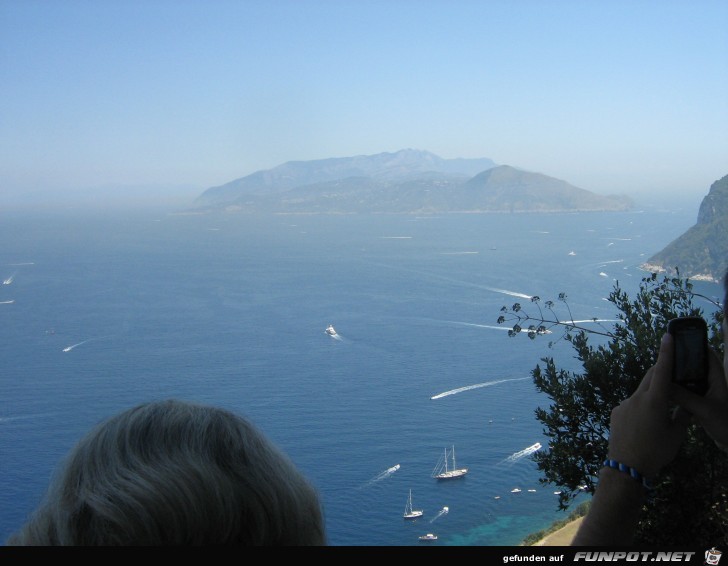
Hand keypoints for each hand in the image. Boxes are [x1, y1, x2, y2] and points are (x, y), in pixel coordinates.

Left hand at [606, 333, 688, 477]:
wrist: (626, 466)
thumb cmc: (656, 451)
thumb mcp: (676, 435)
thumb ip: (682, 416)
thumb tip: (688, 406)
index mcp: (654, 401)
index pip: (661, 371)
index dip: (666, 352)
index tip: (667, 335)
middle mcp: (637, 397)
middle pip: (650, 378)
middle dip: (661, 373)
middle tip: (672, 373)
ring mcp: (624, 404)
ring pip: (641, 392)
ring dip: (651, 394)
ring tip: (661, 411)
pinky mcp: (616, 412)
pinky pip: (631, 403)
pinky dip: (641, 407)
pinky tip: (644, 424)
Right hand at [671, 346, 727, 451]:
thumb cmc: (724, 423)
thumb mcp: (703, 409)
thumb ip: (683, 396)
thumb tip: (661, 385)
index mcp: (717, 379)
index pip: (708, 354)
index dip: (695, 345)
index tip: (677, 340)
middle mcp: (711, 383)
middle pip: (695, 365)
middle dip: (681, 361)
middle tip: (662, 358)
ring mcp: (706, 394)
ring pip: (689, 379)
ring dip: (677, 377)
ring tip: (660, 373)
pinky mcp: (700, 403)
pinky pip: (686, 392)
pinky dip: (677, 390)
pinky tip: (665, 392)